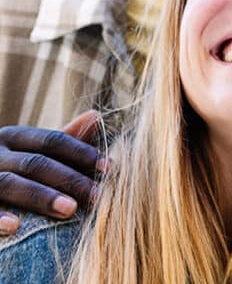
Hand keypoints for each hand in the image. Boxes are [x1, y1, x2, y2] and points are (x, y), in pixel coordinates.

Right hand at [0, 110, 102, 234]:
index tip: (111, 169)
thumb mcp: (30, 152)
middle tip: (99, 197)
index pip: (52, 141)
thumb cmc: (6, 170)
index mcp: (12, 137)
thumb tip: (96, 114)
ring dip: (40, 197)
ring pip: (8, 184)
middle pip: (35, 163)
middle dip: (69, 179)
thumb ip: (62, 140)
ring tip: (70, 210)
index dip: (82, 153)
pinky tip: (16, 227)